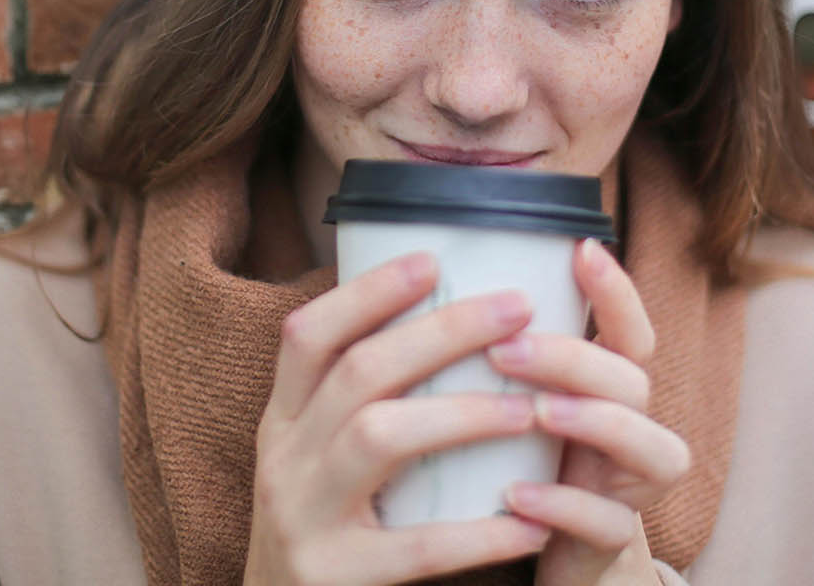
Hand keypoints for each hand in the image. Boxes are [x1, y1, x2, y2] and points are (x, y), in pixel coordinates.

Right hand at [245, 251, 554, 585]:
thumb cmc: (321, 537)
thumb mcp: (314, 464)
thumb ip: (357, 408)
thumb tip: (441, 327)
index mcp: (281, 425)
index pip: (307, 336)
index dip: (367, 292)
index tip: (431, 259)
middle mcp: (282, 462)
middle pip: (359, 373)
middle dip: (441, 332)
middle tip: (517, 308)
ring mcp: (302, 520)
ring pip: (380, 438)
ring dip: (463, 413)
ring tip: (532, 408)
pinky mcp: (333, 577)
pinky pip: (417, 547)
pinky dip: (480, 533)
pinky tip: (532, 524)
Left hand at [485, 238, 689, 584]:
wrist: (539, 554)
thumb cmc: (521, 463)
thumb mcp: (512, 402)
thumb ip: (499, 355)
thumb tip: (431, 279)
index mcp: (607, 388)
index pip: (628, 329)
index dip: (616, 291)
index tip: (582, 248)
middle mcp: (631, 429)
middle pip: (633, 380)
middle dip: (576, 358)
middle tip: (507, 349)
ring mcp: (630, 487)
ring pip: (653, 448)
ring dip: (593, 422)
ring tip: (539, 412)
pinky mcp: (611, 542)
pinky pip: (609, 524)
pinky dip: (565, 505)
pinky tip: (516, 496)